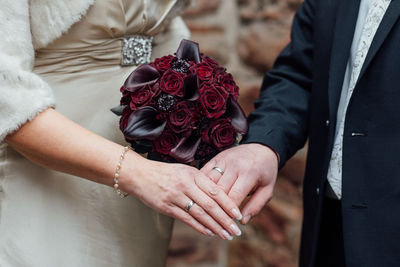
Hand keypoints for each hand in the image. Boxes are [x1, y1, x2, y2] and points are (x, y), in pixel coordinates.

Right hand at [119, 152, 242, 239]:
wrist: (139, 174)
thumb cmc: (164, 172)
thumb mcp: (185, 170)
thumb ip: (200, 181)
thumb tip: (219, 195)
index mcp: (193, 174)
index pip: (215, 191)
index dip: (228, 204)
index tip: (238, 215)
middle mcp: (185, 185)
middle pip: (210, 205)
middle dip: (225, 220)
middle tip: (236, 230)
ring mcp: (175, 196)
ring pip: (200, 214)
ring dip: (215, 226)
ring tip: (226, 235)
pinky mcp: (167, 206)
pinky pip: (186, 219)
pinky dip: (199, 227)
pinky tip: (209, 232)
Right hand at [201, 143, 277, 223]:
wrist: (260, 147)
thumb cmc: (265, 172)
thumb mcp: (267, 189)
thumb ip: (256, 205)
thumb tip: (242, 221)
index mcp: (249, 172)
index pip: (234, 196)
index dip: (230, 213)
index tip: (228, 224)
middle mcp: (234, 165)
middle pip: (219, 190)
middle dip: (217, 208)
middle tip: (216, 222)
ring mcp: (222, 160)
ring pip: (208, 182)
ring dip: (206, 197)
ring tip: (206, 212)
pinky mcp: (215, 158)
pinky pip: (204, 173)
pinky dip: (201, 186)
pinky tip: (200, 197)